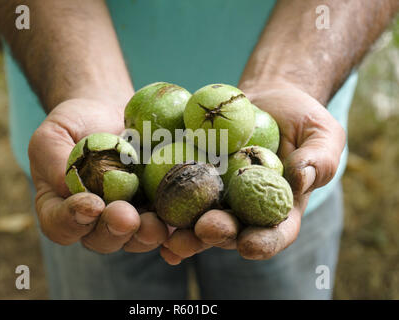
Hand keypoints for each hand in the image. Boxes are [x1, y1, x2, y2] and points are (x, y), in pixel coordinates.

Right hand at [28, 99, 167, 252]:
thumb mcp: (54, 134)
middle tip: (126, 217)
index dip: (73, 220)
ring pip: (134, 238)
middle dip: (114, 230)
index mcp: (60, 208)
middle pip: (100, 239)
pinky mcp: (155, 209)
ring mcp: (127, 218)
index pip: (60, 225)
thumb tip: (69, 188)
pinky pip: (165, 227)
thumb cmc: (75, 123)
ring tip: (154, 223)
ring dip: (144, 235)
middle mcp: (93, 222)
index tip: (91, 204)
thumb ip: (54, 161)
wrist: (111, 112)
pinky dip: (172, 230)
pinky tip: (179, 226)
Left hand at [160, 82, 345, 263]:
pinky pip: (179, 189)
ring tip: (170, 233)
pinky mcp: (195, 175)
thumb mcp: (322, 134)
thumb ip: (318, 159)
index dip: (264, 242)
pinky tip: (151, 210)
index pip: (276, 232)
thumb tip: (302, 178)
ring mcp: (219, 193)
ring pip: (200, 217)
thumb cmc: (301, 119)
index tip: (250, 246)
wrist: (269, 99)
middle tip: (205, 229)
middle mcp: (246, 208)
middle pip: (232, 230)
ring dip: (185, 229)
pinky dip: (165, 200)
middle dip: (218, 234)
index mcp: (280, 207)